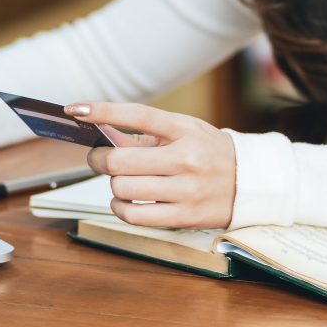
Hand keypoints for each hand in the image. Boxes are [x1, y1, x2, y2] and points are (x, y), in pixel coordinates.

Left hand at [65, 101, 235, 229]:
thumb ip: (149, 134)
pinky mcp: (183, 217)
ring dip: (112, 185)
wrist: (251, 183)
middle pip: (119, 160)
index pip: (138, 115)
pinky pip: (134, 215)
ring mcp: (185, 190)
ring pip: (122, 189)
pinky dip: (120, 208)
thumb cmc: (211, 153)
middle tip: (100, 158)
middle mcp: (186, 159)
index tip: (76, 109)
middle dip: (100, 159)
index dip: (103, 111)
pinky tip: (125, 202)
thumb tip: (104, 136)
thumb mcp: (187, 131)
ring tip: (121, 182)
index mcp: (185, 130)